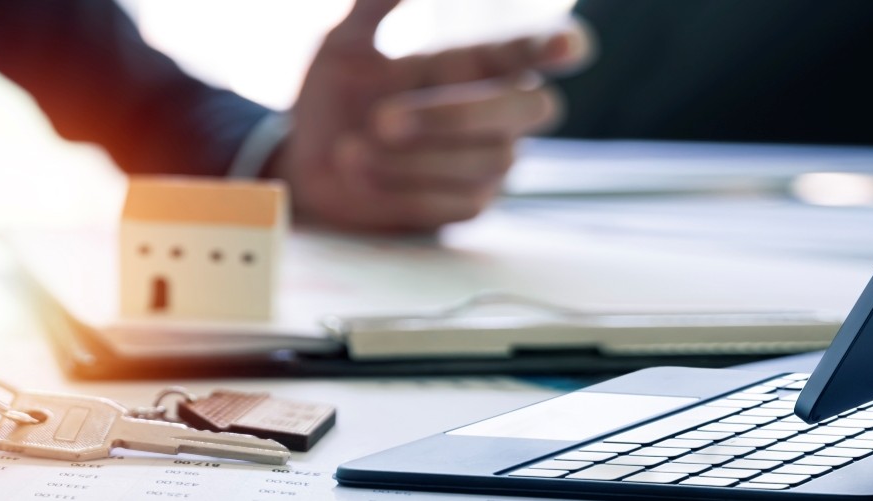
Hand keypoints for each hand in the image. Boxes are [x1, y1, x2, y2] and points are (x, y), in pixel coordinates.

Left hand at [277, 0, 589, 231]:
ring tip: (347, 149)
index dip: (554, 46)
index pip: (527, 51)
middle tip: (382, 119)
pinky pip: (455, 201)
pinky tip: (358, 172)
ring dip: (413, 158)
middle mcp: (495, 110)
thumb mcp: (343, 47)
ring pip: (487, 159)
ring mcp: (489, 162)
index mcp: (474, 63)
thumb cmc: (336, 98)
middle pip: (529, 108)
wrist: (306, 164)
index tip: (566, 46)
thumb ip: (372, 7)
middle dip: (458, 114)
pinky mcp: (468, 205)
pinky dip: (402, 187)